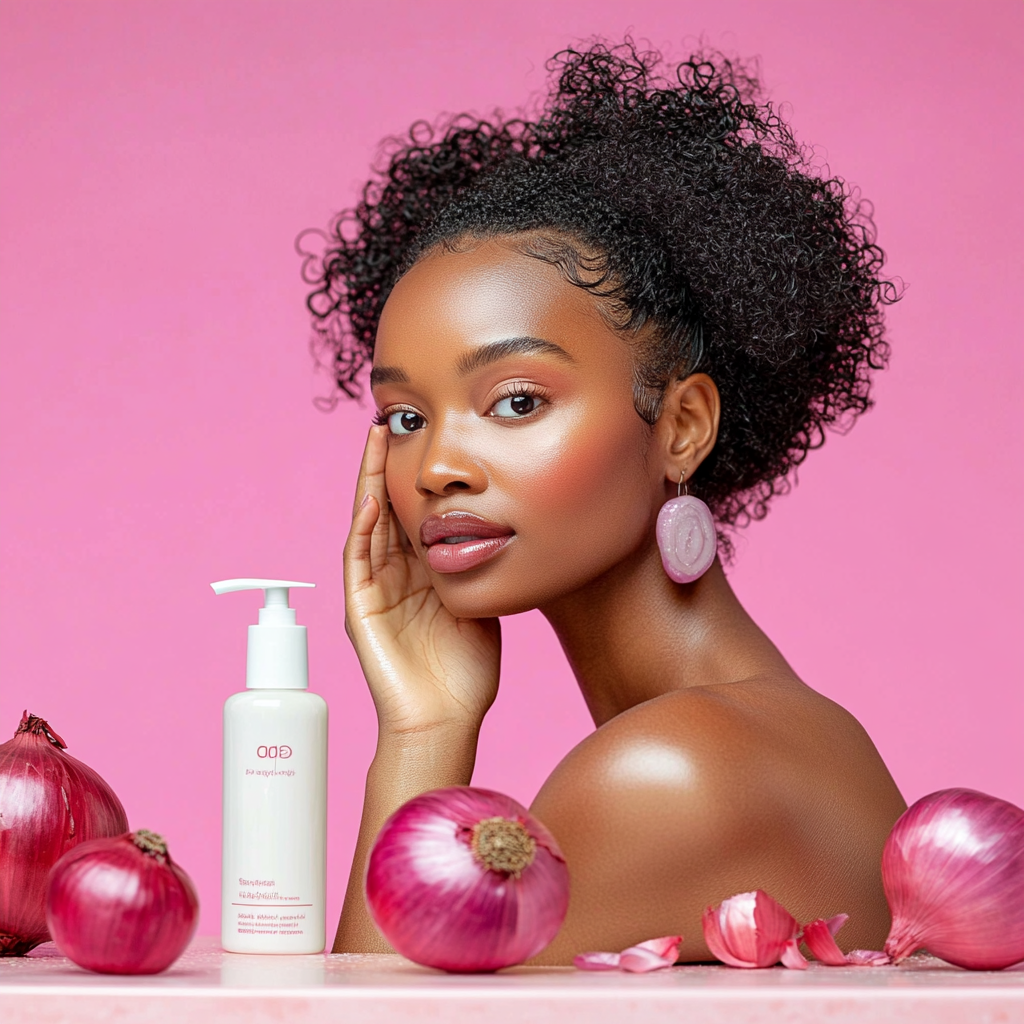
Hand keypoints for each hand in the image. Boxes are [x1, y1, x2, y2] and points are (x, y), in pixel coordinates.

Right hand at [344, 425, 500, 737]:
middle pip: (385, 509)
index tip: (423, 437)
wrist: (446, 721)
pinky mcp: (360, 610)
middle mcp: (393, 577)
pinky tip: (370, 498)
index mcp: (420, 575)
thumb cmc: (466, 673)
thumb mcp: (481, 606)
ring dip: (368, 483)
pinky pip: (358, 560)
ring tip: (373, 441)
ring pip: (367, 524)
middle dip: (385, 466)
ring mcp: (374, 591)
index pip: (413, 514)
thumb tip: (504, 535)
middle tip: (388, 421)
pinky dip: (362, 528)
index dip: (415, 477)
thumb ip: (481, 571)